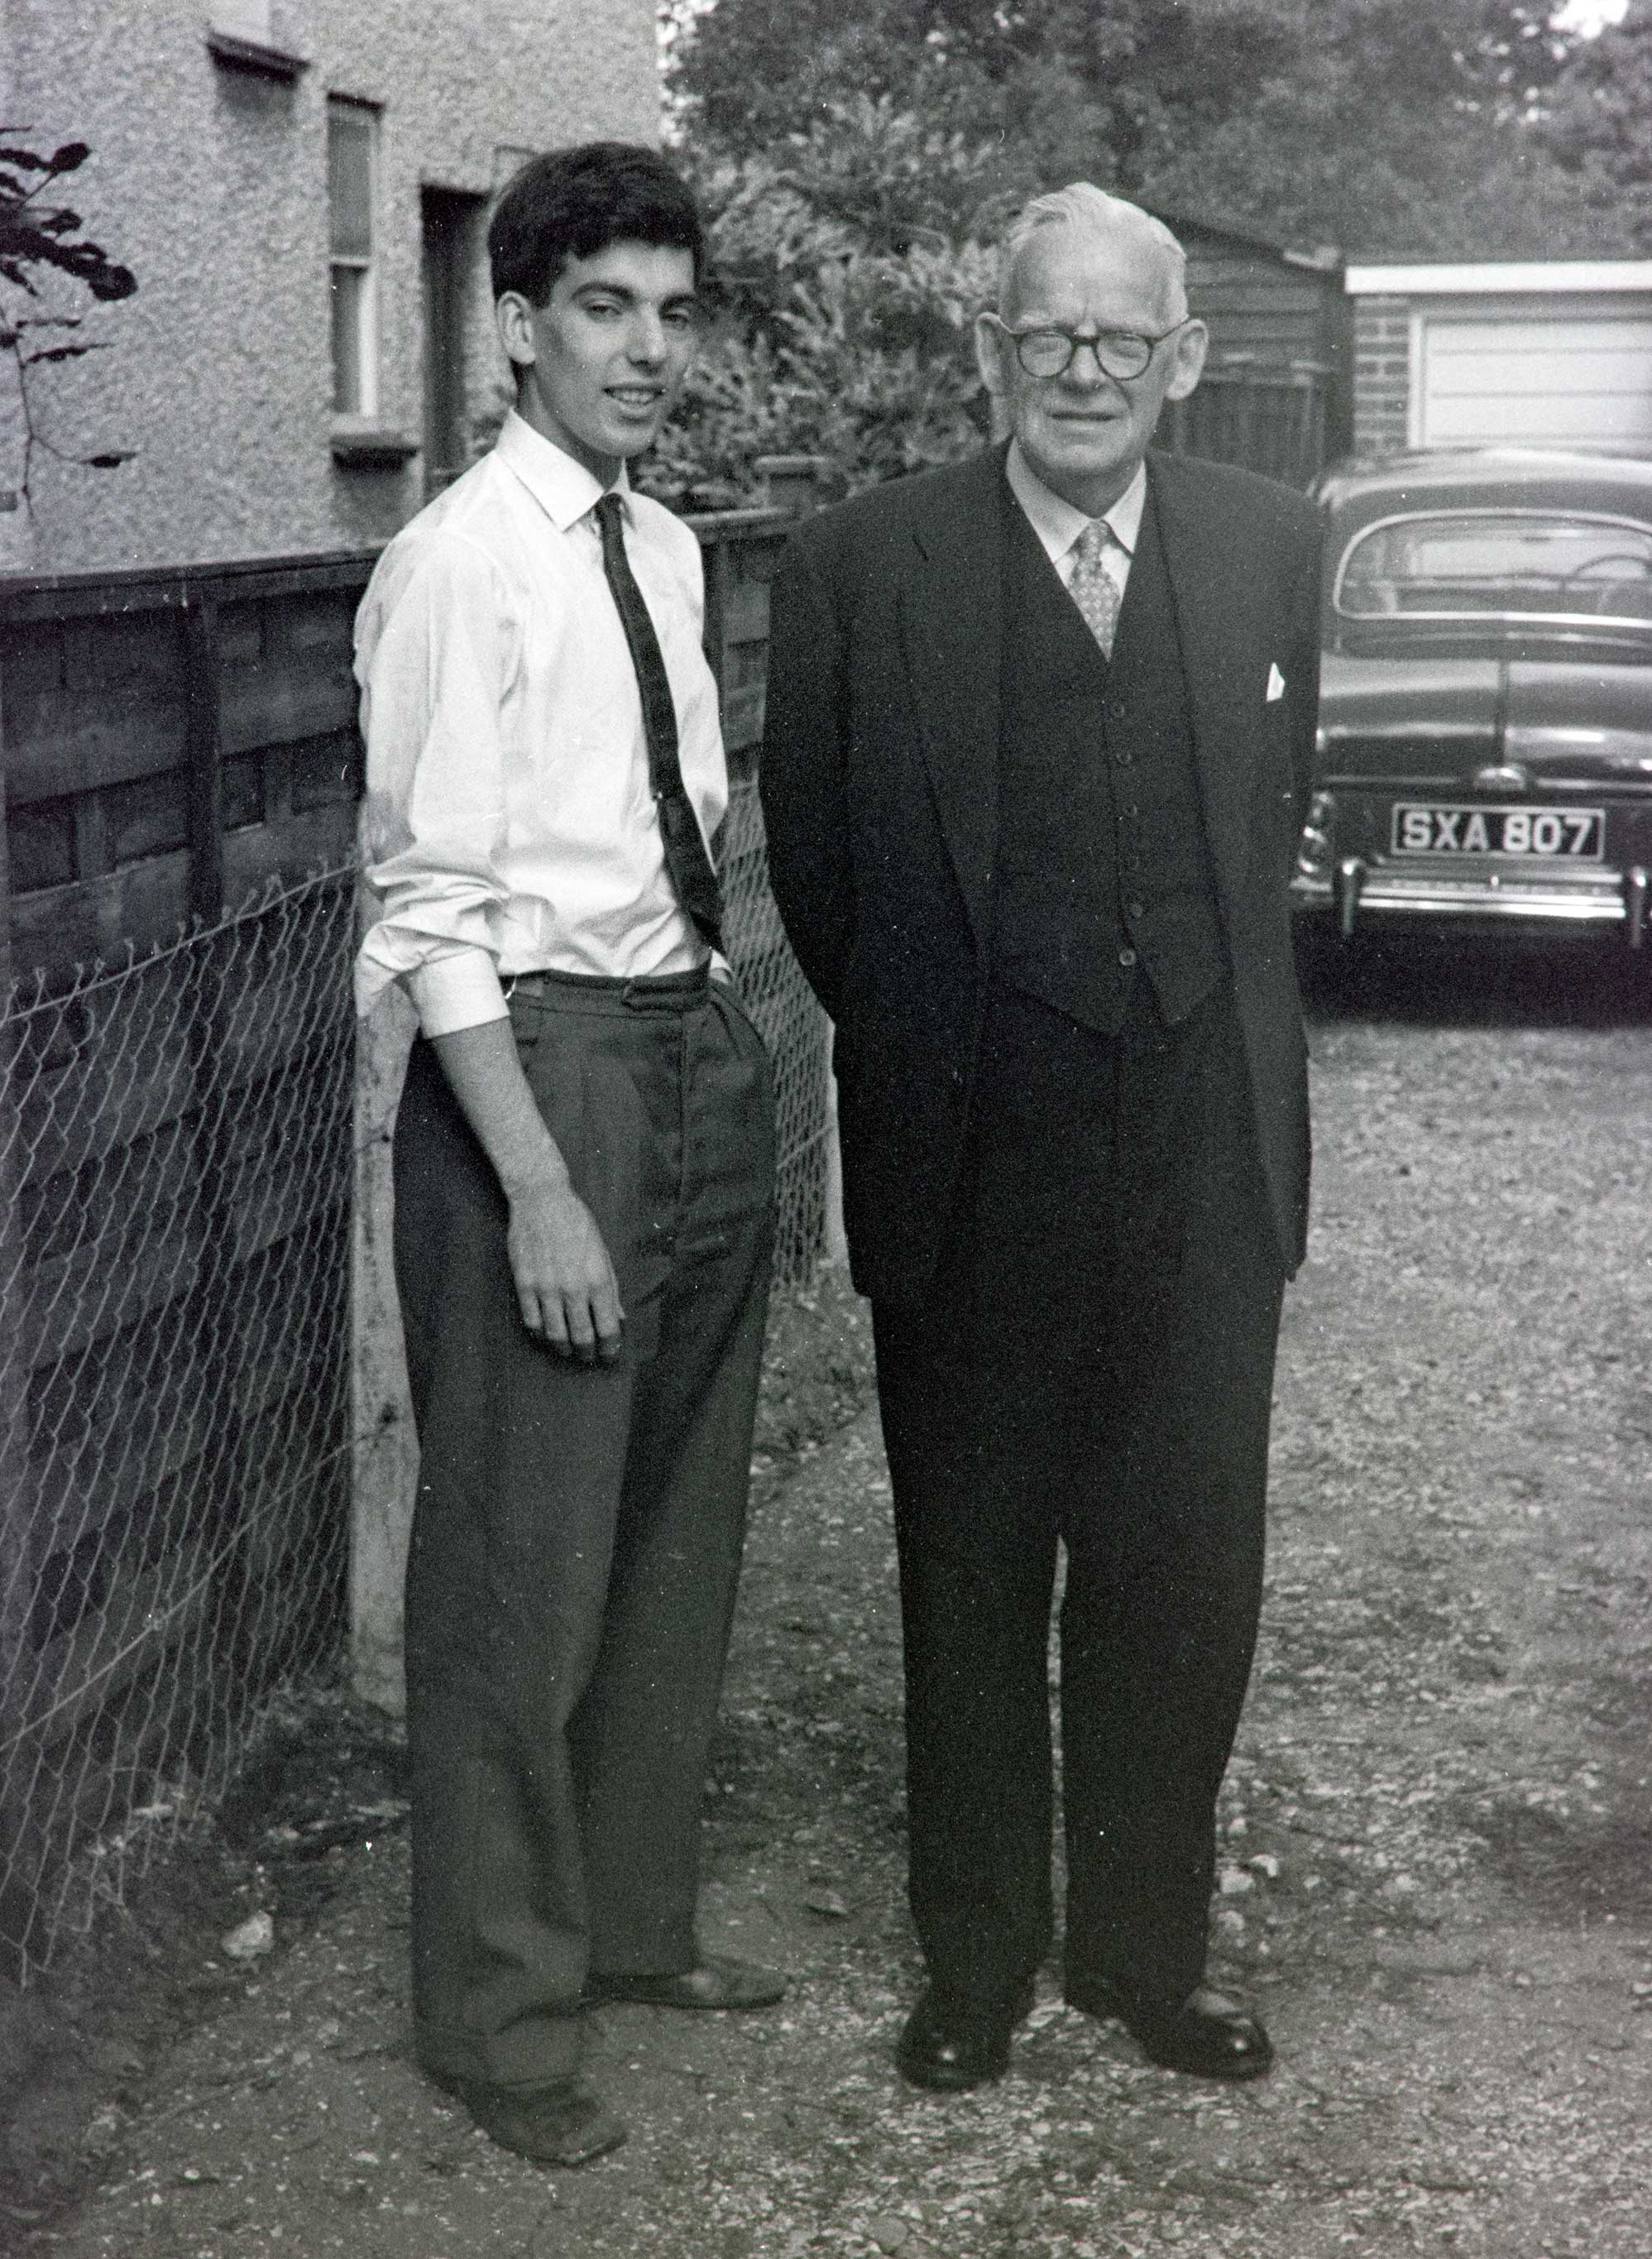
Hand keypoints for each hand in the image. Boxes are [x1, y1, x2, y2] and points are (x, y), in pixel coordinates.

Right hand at [505, 1177, 624, 1362]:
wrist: (541, 1200)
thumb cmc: (577, 1223)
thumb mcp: (603, 1252)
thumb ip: (611, 1287)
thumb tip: (619, 1316)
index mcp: (598, 1279)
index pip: (608, 1327)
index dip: (611, 1346)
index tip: (610, 1353)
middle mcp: (573, 1288)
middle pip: (582, 1337)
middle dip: (588, 1353)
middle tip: (589, 1357)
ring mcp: (546, 1288)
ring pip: (555, 1334)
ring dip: (563, 1348)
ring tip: (568, 1350)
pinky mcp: (524, 1284)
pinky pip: (531, 1321)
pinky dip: (540, 1334)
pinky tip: (545, 1334)